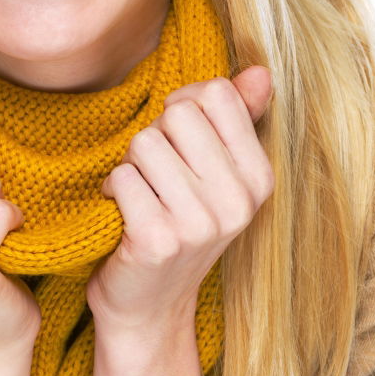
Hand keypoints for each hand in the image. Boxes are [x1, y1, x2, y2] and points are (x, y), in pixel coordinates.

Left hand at [86, 67, 274, 330]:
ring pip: (144, 143)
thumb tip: (261, 71)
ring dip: (131, 165)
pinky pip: (122, 176)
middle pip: (176, 114)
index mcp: (258, 176)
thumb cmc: (181, 222)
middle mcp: (237, 200)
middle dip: (155, 136)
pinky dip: (114, 189)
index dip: (184, 104)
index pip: (216, 94)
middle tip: (157, 175)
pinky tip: (125, 214)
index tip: (178, 136)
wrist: (151, 304)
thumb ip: (237, 117)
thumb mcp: (218, 172)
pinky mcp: (158, 240)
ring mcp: (200, 223)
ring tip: (142, 194)